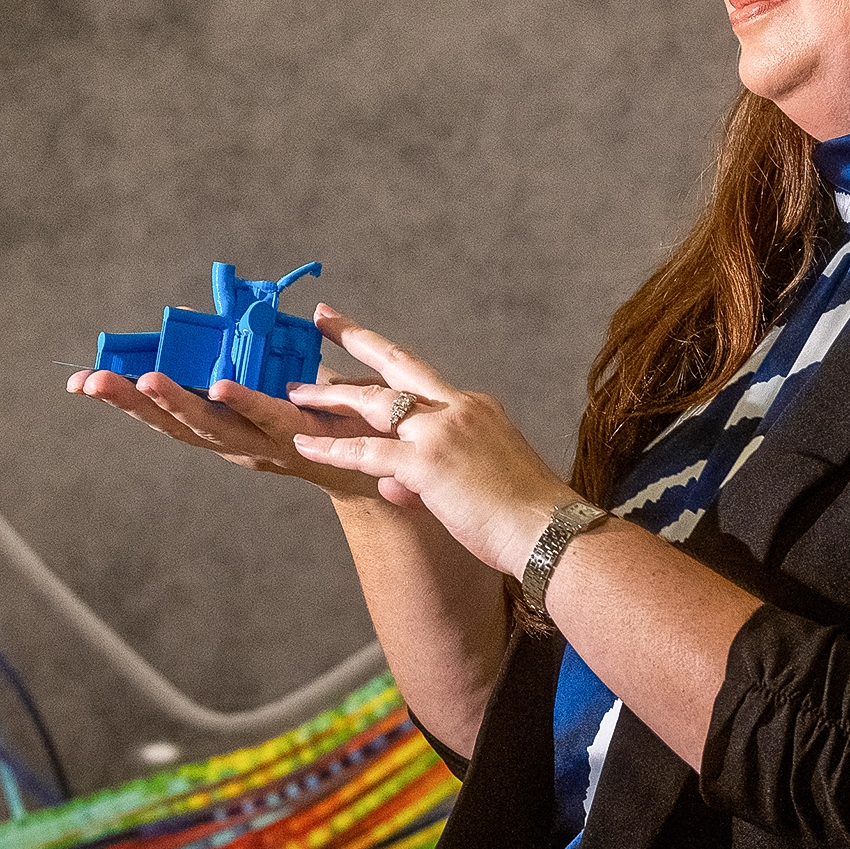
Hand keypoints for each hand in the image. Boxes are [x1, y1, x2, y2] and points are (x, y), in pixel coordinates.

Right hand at [66, 360, 389, 499]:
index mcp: (223, 426)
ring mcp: (264, 443)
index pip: (163, 412)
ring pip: (211, 426)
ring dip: (175, 403)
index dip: (123, 398)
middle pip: (172, 423)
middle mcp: (235, 442)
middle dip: (129, 402)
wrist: (383, 462)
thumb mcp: (271, 378)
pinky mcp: (299, 434)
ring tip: (142, 381)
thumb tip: (191, 314)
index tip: (79, 381)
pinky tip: (218, 385)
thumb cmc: (327, 416)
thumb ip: (235, 354)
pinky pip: (265, 416)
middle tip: (90, 381)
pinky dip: (240, 402)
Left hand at [289, 304, 577, 575]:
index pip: (423, 383)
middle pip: (397, 362)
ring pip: (374, 402)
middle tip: (324, 317)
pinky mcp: (427, 463)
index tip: (371, 348)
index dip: (389, 369)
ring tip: (297, 391)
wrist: (552, 531)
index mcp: (477, 407)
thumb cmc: (526, 516)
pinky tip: (305, 446)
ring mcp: (442, 431)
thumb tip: (393, 482)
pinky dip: (333, 448)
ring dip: (331, 396)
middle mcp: (459, 407)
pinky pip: (367, 452)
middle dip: (356, 337)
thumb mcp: (482, 480)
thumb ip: (434, 476)